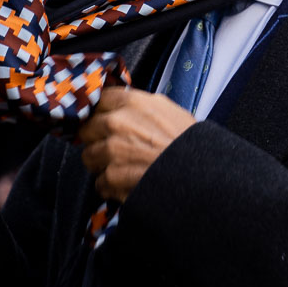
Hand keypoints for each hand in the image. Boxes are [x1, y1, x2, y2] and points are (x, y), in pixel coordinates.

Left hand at [79, 87, 196, 201]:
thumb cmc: (189, 144)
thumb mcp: (169, 111)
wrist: (200, 175)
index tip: (102, 119)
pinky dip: (111, 186)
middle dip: (97, 139)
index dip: (100, 112)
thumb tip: (124, 107)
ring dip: (102, 164)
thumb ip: (141, 106)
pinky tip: (129, 183)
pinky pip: (99, 182)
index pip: (99, 100)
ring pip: (89, 156)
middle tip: (113, 147)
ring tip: (124, 167)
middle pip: (87, 129)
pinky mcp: (111, 178)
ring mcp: (111, 151)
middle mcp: (117, 123)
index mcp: (132, 103)